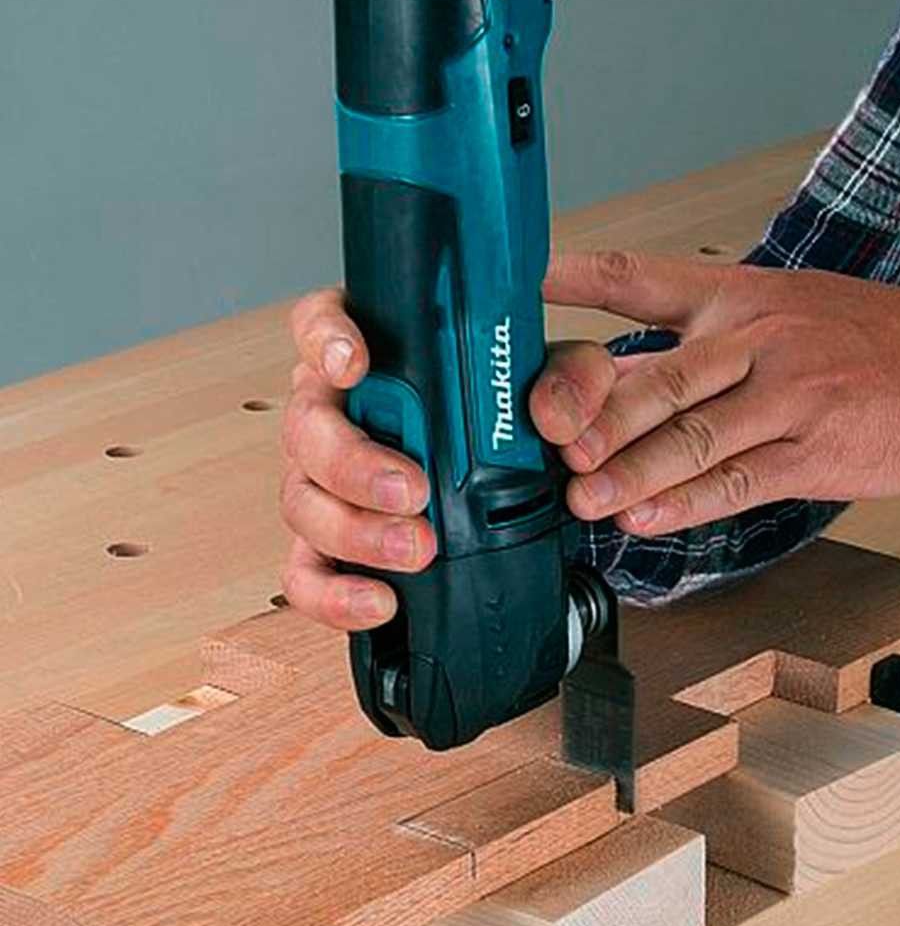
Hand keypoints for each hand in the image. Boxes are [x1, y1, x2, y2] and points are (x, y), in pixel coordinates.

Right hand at [279, 288, 615, 630]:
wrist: (512, 480)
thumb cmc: (508, 416)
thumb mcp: (552, 385)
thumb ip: (569, 379)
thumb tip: (556, 414)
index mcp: (375, 356)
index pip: (321, 325)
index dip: (325, 340)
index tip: (354, 364)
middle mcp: (336, 414)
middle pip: (308, 426)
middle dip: (355, 462)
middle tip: (414, 487)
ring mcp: (324, 482)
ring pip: (304, 501)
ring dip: (357, 530)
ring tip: (417, 547)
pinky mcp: (328, 545)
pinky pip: (309, 573)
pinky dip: (337, 593)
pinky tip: (380, 600)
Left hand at [536, 252, 899, 537]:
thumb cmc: (853, 337)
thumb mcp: (775, 306)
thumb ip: (693, 335)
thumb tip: (607, 373)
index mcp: (737, 296)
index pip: (643, 277)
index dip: (578, 276)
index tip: (523, 280)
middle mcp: (757, 339)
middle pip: (664, 377)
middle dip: (602, 416)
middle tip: (553, 444)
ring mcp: (789, 398)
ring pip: (697, 438)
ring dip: (633, 473)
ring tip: (584, 498)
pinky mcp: (814, 453)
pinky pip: (741, 482)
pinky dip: (689, 503)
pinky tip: (647, 518)